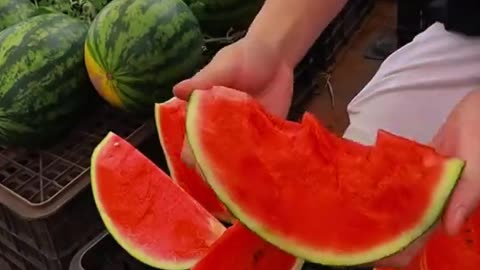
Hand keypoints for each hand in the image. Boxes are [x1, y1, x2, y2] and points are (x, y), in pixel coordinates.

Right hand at [173, 37, 294, 166]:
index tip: (200, 166)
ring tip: (245, 181)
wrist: (278, 55)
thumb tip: (176, 91)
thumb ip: (204, 80)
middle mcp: (223, 130)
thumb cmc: (244, 57)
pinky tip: (267, 172)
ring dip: (240, 172)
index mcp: (205, 115)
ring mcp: (246, 136)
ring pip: (238, 162)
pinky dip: (264, 164)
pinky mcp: (268, 136)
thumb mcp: (224, 65)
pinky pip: (264, 155)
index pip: (193, 143)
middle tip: (225, 177)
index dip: (194, 156)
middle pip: (214, 159)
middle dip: (217, 171)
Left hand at [374, 89, 479, 267]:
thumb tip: (449, 229)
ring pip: (404, 199)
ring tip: (356, 217)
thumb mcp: (477, 170)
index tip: (380, 257)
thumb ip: (464, 196)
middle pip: (409, 219)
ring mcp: (427, 179)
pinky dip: (388, 182)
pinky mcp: (421, 162)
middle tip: (357, 237)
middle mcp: (436, 196)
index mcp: (450, 203)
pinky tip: (366, 186)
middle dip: (388, 231)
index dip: (404, 247)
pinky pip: (403, 176)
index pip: (424, 232)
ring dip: (386, 208)